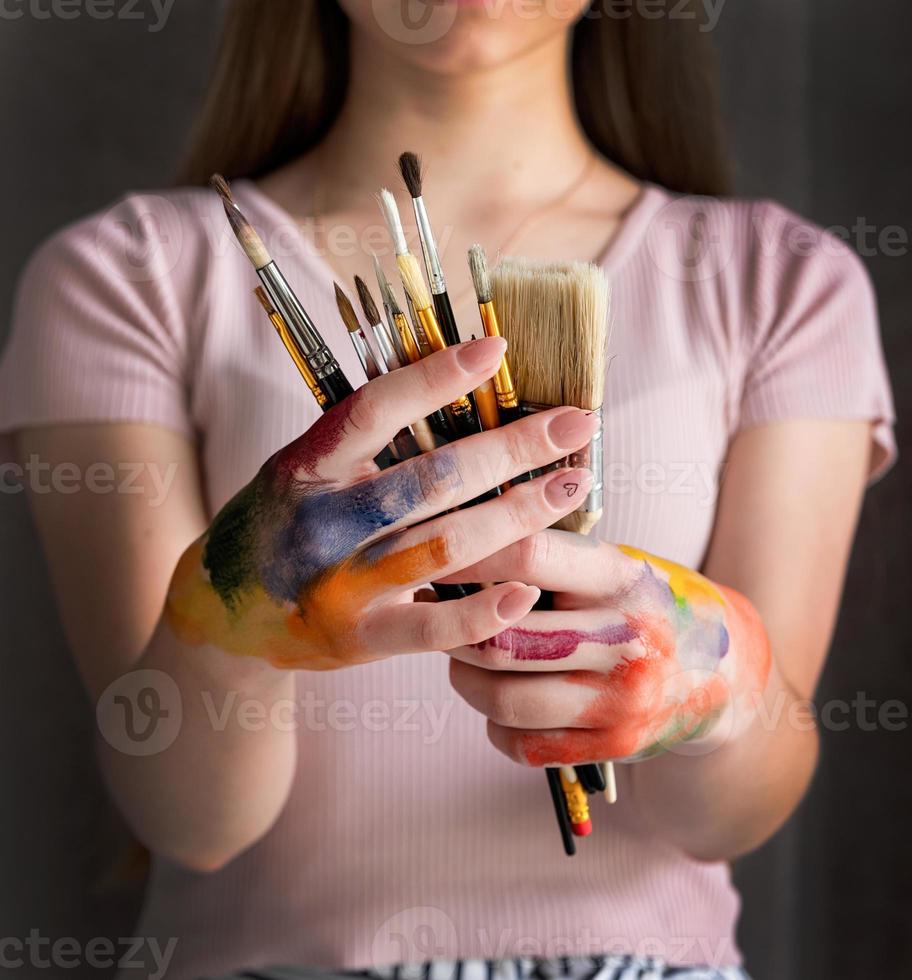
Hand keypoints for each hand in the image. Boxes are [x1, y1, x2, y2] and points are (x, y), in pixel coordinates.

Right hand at [165, 337, 599, 669]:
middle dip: (511, 448)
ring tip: (569, 487)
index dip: (435, 377)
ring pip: (446, 546)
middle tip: (574, 424)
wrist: (219, 618)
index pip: (374, 410)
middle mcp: (322, 524)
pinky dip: (484, 612)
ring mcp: (340, 585)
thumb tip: (455, 394)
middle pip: (431, 479)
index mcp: (305, 468)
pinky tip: (528, 590)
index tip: (496, 351)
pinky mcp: (358, 638)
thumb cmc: (277, 526)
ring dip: (517, 515)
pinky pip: (432, 630)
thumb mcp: (300, 472)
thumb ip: (360, 446)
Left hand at [443, 533, 771, 763]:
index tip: (430, 554)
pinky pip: (522, 743)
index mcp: (622, 578)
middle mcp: (626, 638)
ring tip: (461, 659)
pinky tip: (497, 700)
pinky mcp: (614, 744)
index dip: (469, 555)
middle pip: (503, 638)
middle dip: (453, 629)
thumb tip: (462, 546)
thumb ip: (555, 558)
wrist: (722, 672)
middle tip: (436, 614)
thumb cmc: (647, 604)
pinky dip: (494, 724)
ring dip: (464, 678)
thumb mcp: (619, 565)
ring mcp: (621, 699)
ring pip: (503, 697)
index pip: (529, 557)